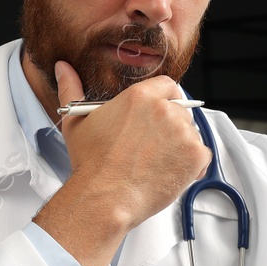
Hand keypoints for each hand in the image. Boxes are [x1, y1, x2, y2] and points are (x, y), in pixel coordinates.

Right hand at [31, 59, 210, 265]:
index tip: (160, 114)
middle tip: (153, 147)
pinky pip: (202, 155)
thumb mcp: (77, 121)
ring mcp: (183, 133)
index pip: (167, 85)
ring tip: (157, 163)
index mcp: (140, 96)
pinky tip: (170, 172)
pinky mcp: (195, 155)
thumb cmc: (91, 164)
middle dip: (171, 127)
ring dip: (180, 146)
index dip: (165, 100)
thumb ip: (72, 88)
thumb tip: (63, 68)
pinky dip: (192, 165)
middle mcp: (165, 110)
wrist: (105, 197)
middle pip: (180, 111)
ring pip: (191, 133)